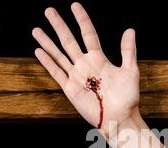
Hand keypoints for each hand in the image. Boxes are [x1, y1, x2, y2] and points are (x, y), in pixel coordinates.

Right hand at [32, 2, 139, 134]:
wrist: (119, 117)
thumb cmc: (128, 97)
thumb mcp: (130, 71)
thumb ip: (128, 51)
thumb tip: (130, 29)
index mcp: (99, 59)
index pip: (88, 34)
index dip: (82, 20)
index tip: (74, 5)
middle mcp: (86, 65)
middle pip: (69, 40)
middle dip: (59, 25)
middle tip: (49, 11)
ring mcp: (76, 76)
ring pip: (59, 54)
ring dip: (48, 42)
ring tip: (36, 29)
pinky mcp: (70, 88)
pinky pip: (57, 72)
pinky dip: (47, 62)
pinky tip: (38, 51)